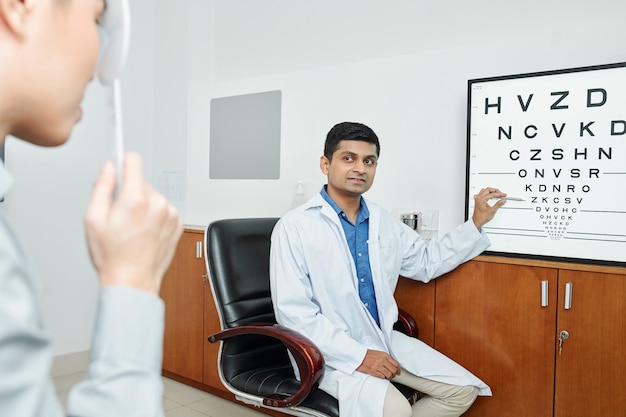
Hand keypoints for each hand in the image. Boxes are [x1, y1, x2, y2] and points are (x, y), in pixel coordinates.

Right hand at [84, 152, 182, 294]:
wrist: (133, 282)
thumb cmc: (113, 257)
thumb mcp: (93, 219)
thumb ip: (101, 187)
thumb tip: (108, 168)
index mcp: (137, 200)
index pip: (133, 160)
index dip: (122, 162)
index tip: (117, 165)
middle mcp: (158, 204)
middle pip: (141, 181)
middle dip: (128, 191)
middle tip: (118, 214)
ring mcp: (171, 214)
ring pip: (153, 195)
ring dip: (143, 204)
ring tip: (132, 227)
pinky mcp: (177, 223)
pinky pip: (163, 209)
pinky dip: (154, 215)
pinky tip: (143, 232)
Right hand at [357, 350, 400, 379]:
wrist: (359, 355)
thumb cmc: (368, 354)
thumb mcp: (379, 353)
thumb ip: (386, 358)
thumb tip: (393, 365)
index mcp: (384, 355)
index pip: (396, 364)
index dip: (398, 369)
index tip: (398, 372)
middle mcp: (382, 360)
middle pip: (393, 370)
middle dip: (395, 374)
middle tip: (393, 375)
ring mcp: (377, 366)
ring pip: (388, 374)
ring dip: (389, 377)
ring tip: (388, 377)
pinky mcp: (373, 371)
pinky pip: (381, 377)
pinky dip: (383, 377)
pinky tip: (382, 376)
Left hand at [472, 187, 505, 228]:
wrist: (477, 221)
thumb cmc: (482, 217)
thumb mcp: (492, 211)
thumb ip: (498, 204)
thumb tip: (503, 200)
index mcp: (481, 199)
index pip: (492, 194)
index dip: (499, 194)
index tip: (504, 195)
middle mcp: (478, 198)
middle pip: (488, 189)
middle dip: (495, 191)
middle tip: (501, 194)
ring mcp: (477, 199)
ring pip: (484, 190)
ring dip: (491, 191)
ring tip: (496, 194)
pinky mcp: (477, 201)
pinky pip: (481, 193)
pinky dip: (486, 193)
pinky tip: (488, 195)